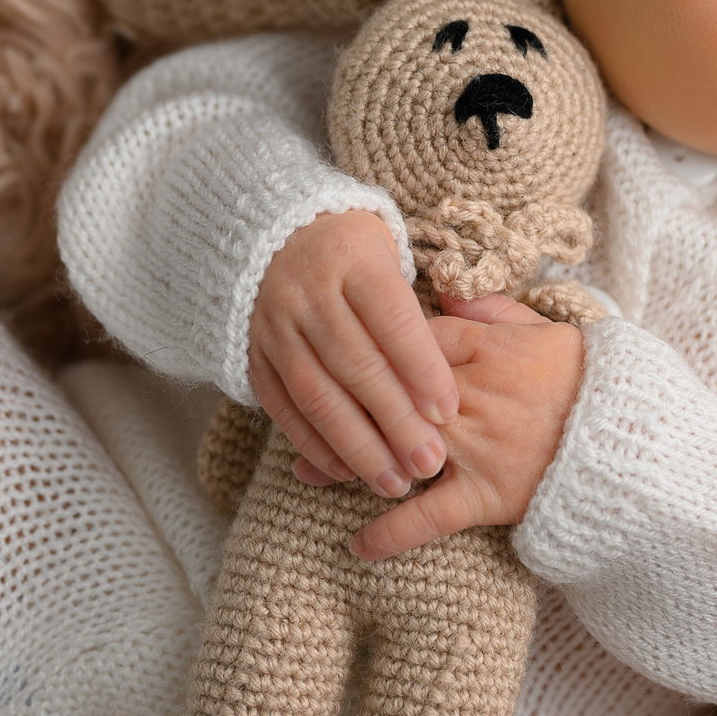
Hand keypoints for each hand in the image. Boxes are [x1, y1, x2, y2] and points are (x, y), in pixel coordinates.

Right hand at [248, 209, 454, 498]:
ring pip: (318, 395)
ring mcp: (275, 327)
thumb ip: (418, 300)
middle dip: (397, 421)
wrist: (271, 233)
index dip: (421, 368)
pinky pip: (283, 408)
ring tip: (395, 482)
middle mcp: (308, 294)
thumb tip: (462, 346)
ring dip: (358, 446)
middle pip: (357, 365)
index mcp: (351, 260)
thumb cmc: (353, 249)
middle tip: (431, 462)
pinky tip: (346, 472)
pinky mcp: (253, 357)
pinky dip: (315, 444)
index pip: (392, 320)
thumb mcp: (389, 248)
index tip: (449, 412)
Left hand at [290, 292, 584, 560]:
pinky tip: (357, 546)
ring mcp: (477, 449)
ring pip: (397, 450)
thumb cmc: (586, 383)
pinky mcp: (487, 497)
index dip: (376, 347)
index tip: (344, 348)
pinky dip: (391, 534)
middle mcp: (472, 398)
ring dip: (347, 463)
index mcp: (486, 351)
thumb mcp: (544, 331)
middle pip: (390, 395)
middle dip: (343, 403)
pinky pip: (429, 517)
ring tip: (305, 470)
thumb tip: (444, 291)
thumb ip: (491, 311)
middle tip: (300, 408)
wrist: (631, 442)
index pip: (411, 341)